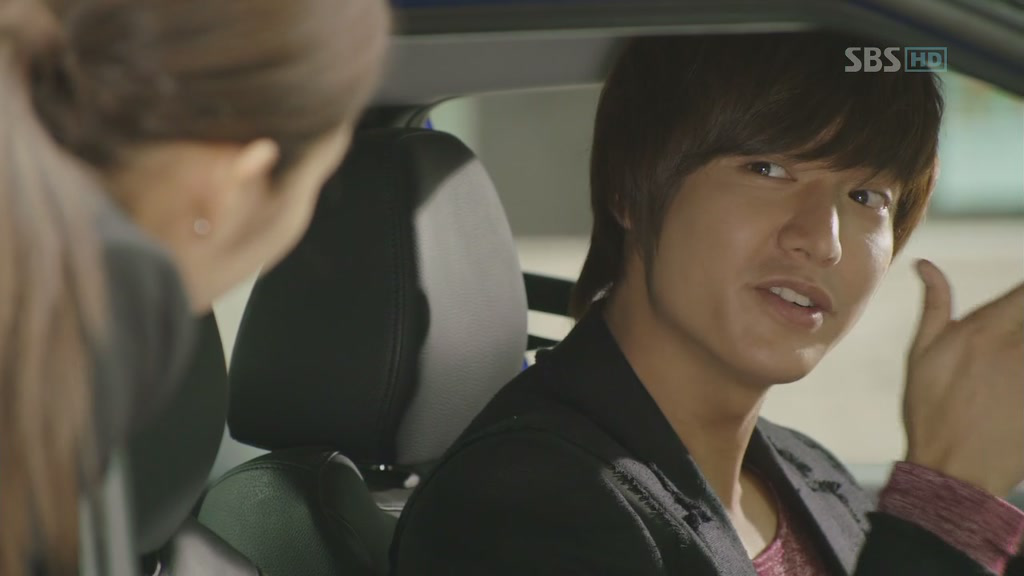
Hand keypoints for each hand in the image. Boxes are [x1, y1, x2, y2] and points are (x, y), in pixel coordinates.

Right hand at [903, 259, 1023, 497]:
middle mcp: (1016, 346)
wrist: (955, 469)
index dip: (1023, 294)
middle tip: (1006, 343)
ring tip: (1006, 369)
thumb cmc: (931, 410)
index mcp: (985, 329)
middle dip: (1022, 317)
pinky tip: (1015, 389)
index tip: (1017, 302)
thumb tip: (925, 264)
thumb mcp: (922, 354)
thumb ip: (934, 305)